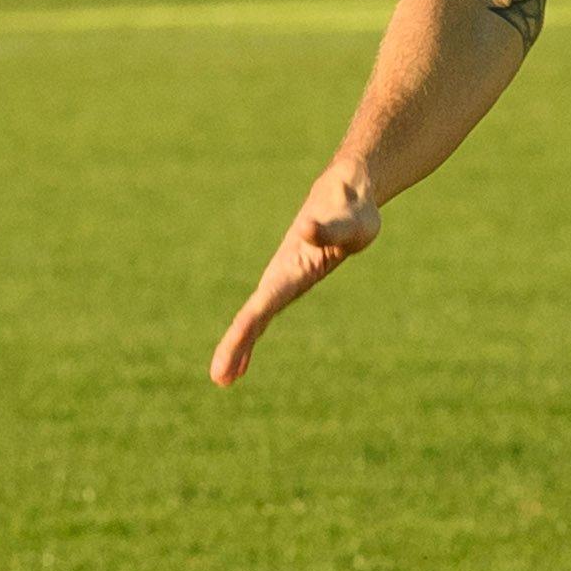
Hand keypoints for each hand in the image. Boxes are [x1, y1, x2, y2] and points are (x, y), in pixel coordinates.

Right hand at [209, 164, 379, 386]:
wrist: (345, 192)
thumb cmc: (352, 209)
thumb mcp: (349, 220)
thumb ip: (329, 228)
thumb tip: (307, 229)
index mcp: (292, 266)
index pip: (265, 302)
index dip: (246, 329)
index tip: (231, 351)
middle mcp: (282, 275)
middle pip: (253, 316)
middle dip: (236, 345)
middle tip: (219, 378)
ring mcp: (284, 280)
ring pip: (255, 318)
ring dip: (239, 346)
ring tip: (224, 378)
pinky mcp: (292, 281)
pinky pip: (266, 315)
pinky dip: (252, 336)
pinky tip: (244, 362)